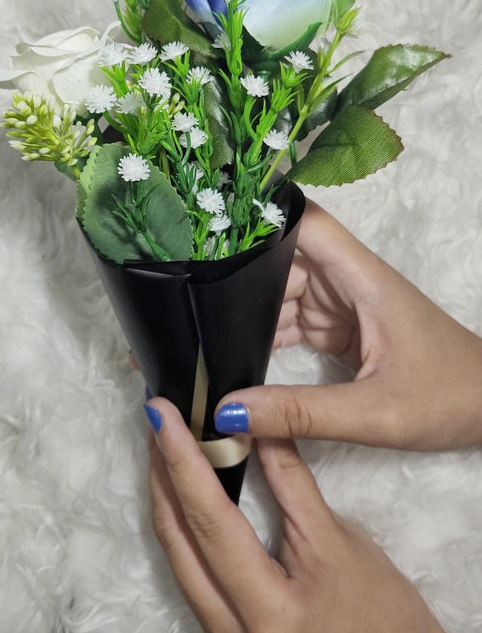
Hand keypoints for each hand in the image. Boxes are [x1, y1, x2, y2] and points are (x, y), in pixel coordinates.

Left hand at [147, 398, 465, 632]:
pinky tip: (181, 490)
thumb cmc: (378, 607)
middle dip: (163, 473)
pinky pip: (188, 572)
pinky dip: (183, 525)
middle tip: (158, 417)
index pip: (210, 522)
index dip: (182, 460)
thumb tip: (253, 421)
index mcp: (267, 612)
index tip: (163, 413)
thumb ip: (289, 478)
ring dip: (167, 496)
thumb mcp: (336, 536)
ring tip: (164, 442)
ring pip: (177, 557)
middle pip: (179, 541)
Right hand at [215, 199, 481, 450]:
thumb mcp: (374, 414)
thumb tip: (227, 412)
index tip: (205, 232)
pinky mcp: (341, 329)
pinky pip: (291, 323)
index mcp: (362, 279)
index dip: (259, 218)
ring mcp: (343, 305)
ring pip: (280, 294)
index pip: (306, 224)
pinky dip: (264, 339)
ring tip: (197, 335)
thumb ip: (300, 413)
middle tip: (182, 303)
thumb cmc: (449, 397)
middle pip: (280, 261)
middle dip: (235, 279)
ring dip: (245, 314)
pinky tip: (234, 357)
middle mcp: (348, 282)